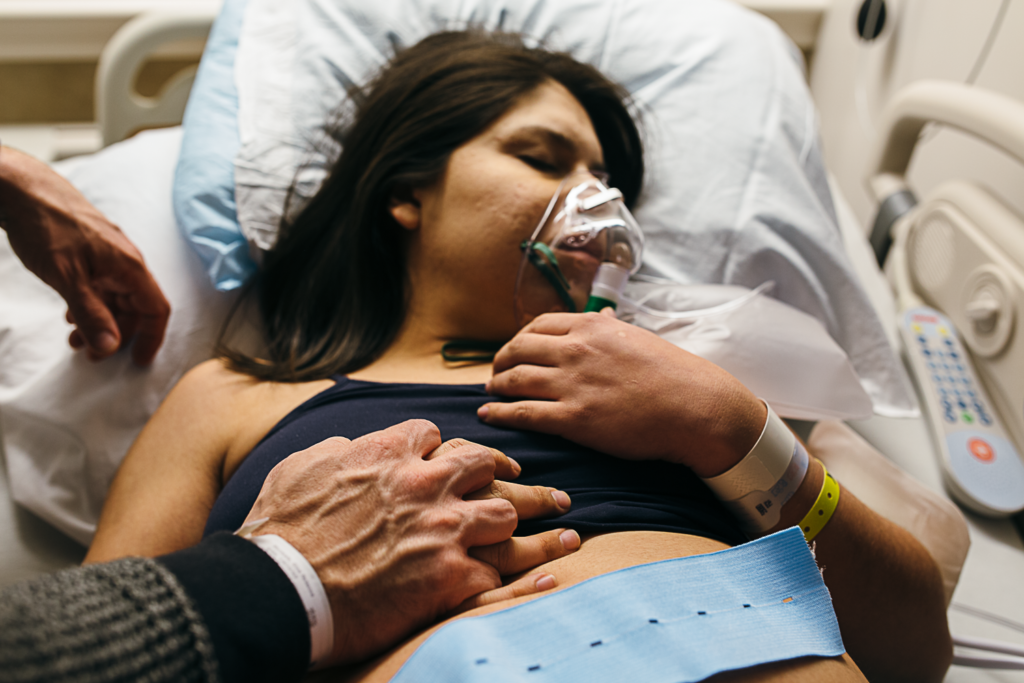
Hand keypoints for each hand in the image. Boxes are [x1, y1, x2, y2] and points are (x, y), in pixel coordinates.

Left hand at [0, 146, 168, 364]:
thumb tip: (111, 346)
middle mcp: (126, 261)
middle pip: (136, 308)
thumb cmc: (48, 226)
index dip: (150, 338)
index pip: (156, 310)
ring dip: (101, 322)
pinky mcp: (93, 251)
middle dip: (117, 335)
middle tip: (92, 356)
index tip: (136, 361)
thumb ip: (91, 314)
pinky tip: (71, 313)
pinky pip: (102, 286)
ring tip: (75, 339)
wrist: (23, 189)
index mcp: (129, 267)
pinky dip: (91, 305)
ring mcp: (110, 255)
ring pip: (116, 298)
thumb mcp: (67, 277)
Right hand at [243, 419, 578, 664]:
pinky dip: (521, 579)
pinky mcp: (448, 577)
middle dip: (509, 475)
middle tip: (531, 483)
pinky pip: (498, 575)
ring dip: (527, 524)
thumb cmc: (281, 531)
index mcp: (389, 453)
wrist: (280, 588)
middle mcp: (425, 484)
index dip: (451, 449)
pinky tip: (547, 577)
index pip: (439, 436)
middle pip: (486, 467)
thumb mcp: (300, 469)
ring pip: (506, 516)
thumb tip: (352, 447)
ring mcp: (441, 529)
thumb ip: (338, 451)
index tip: (461, 460)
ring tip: (560, 525)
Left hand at [479, 310, 766, 476]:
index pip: (539, 325)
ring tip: (490, 393)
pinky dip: (500, 413)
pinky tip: (489, 416)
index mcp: (592, 327)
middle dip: (501, 361)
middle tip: (496, 372)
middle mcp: (576, 350)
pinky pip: (523, 413)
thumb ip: (610, 328)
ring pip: (515, 380)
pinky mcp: (574, 419)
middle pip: (519, 349)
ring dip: (496, 386)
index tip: (514, 349)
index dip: (519, 339)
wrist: (694, 407)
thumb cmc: (673, 374)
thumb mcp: (637, 337)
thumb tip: (601, 316)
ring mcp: (572, 384)